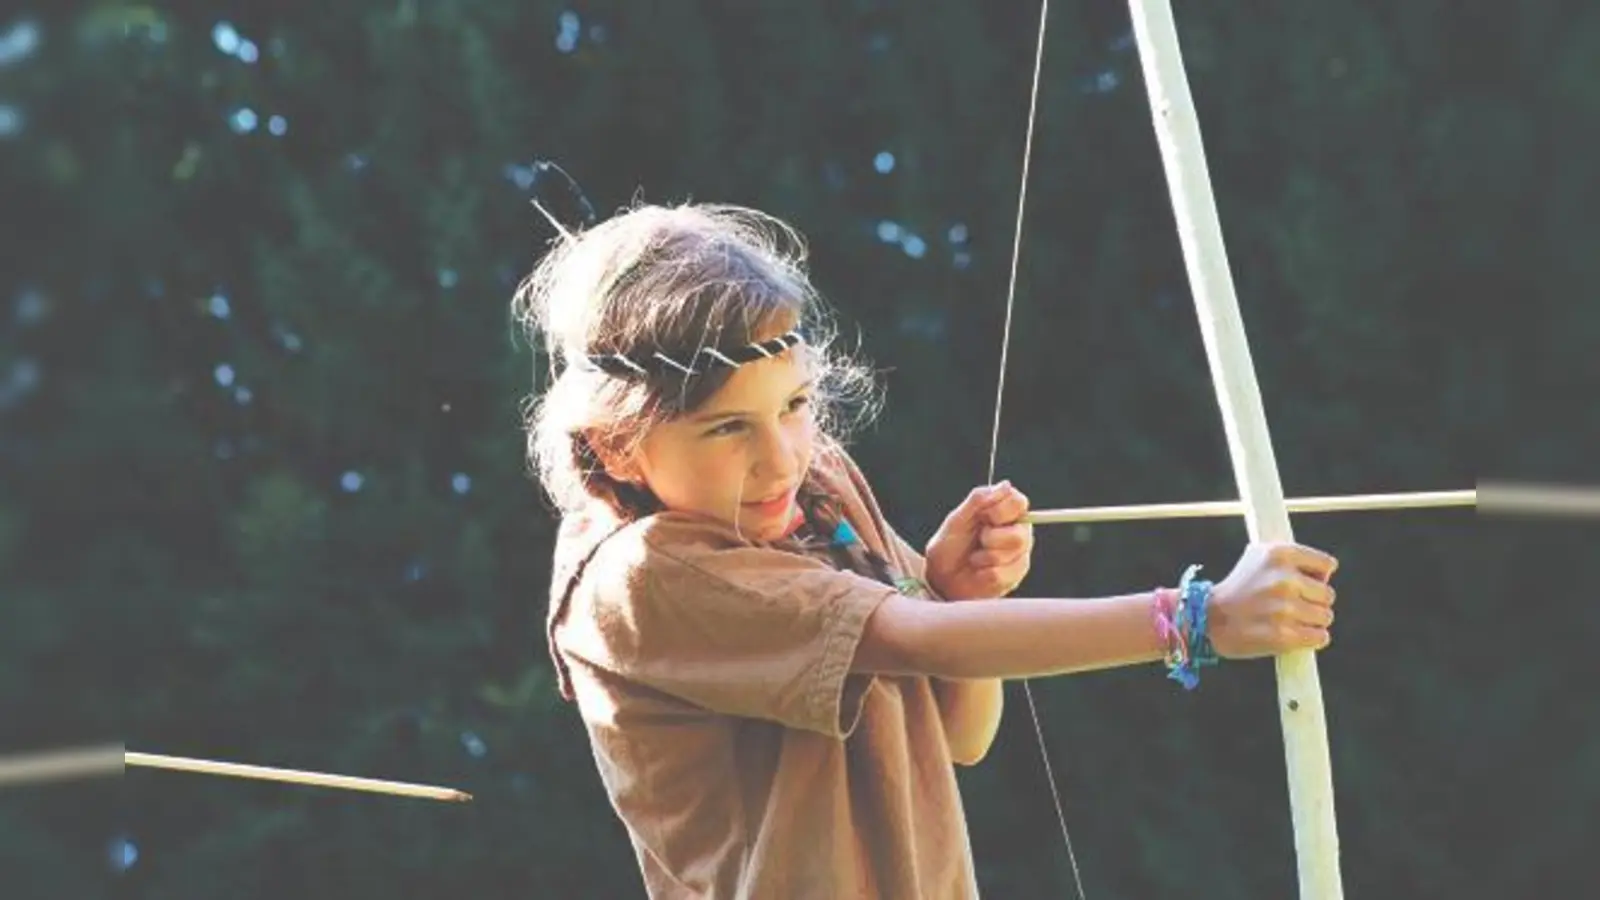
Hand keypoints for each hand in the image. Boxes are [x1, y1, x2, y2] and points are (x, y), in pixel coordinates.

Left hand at [924, 481, 1033, 599]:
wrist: (941, 577)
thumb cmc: (949, 546)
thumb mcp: (957, 519)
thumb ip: (979, 499)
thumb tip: (1005, 485)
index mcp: (1004, 512)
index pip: (1019, 502)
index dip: (1001, 510)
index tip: (983, 516)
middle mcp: (1016, 531)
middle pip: (1020, 533)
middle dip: (992, 538)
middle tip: (979, 539)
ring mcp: (1018, 555)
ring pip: (1013, 555)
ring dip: (986, 556)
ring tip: (975, 557)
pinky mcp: (1014, 577)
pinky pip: (1003, 575)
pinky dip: (984, 573)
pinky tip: (979, 571)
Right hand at [1206, 541, 1338, 658]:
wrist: (1208, 619)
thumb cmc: (1236, 589)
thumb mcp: (1257, 557)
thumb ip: (1291, 558)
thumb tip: (1325, 571)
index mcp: (1279, 554)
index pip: (1326, 565)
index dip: (1317, 576)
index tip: (1306, 583)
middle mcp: (1284, 579)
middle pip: (1328, 594)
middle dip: (1313, 601)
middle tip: (1292, 605)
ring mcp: (1285, 609)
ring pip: (1325, 617)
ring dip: (1311, 621)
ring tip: (1289, 620)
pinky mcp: (1284, 636)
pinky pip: (1319, 637)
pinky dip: (1311, 638)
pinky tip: (1294, 634)